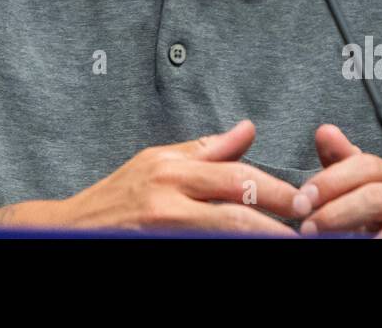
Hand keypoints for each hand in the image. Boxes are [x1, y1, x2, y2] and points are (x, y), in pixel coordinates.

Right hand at [57, 119, 303, 234]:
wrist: (70, 229)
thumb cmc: (118, 196)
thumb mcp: (160, 162)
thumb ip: (207, 150)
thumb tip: (248, 129)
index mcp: (173, 168)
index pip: (236, 175)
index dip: (275, 190)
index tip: (304, 201)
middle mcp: (168, 194)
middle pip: (236, 204)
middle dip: (278, 218)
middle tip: (311, 226)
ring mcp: (162, 225)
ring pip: (226, 232)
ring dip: (260, 237)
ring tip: (290, 244)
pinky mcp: (158, 246)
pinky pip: (204, 248)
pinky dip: (230, 250)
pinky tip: (250, 252)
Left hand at [290, 124, 381, 237]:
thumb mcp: (363, 190)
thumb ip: (342, 166)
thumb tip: (323, 131)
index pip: (363, 165)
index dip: (330, 180)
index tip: (302, 198)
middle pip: (375, 194)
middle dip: (336, 209)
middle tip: (308, 226)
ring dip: (351, 225)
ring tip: (325, 238)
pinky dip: (380, 239)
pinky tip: (362, 241)